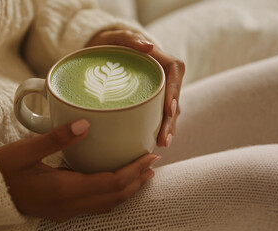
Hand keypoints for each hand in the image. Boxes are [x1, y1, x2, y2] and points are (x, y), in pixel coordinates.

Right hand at [0, 119, 158, 221]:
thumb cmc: (1, 170)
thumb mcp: (25, 150)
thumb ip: (56, 138)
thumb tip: (85, 123)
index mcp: (63, 190)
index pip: (110, 184)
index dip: (133, 172)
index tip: (149, 157)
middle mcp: (69, 205)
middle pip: (114, 198)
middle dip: (137, 181)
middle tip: (152, 164)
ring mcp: (65, 210)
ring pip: (106, 205)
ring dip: (127, 190)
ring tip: (142, 174)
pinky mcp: (61, 209)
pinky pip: (96, 206)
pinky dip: (112, 195)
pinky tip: (115, 183)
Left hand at [86, 30, 184, 146]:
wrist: (101, 51)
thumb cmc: (109, 43)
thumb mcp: (116, 37)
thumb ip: (130, 38)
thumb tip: (148, 46)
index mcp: (159, 58)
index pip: (175, 71)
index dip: (175, 90)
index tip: (169, 109)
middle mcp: (162, 76)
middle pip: (174, 97)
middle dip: (171, 120)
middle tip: (164, 139)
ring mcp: (157, 90)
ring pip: (169, 110)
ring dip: (168, 127)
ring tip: (162, 144)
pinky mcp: (149, 100)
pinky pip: (158, 115)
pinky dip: (158, 128)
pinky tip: (154, 142)